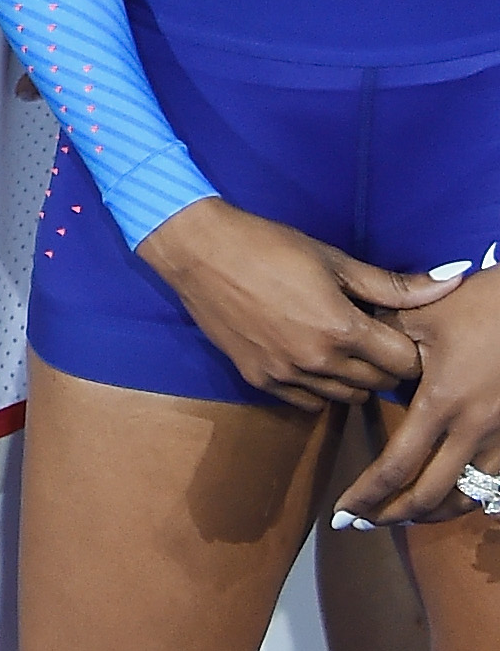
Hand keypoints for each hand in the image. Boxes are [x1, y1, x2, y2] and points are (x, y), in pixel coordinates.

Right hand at [133, 197, 426, 413]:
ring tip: (343, 350)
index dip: (409, 348)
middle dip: (384, 365)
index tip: (399, 332)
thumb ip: (392, 285)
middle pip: (377, 385)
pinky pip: (308, 403)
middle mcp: (317, 362)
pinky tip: (313, 360)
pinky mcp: (260, 380)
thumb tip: (448, 282)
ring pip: (345, 398)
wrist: (201, 253)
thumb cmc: (271, 247)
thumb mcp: (335, 260)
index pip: (403, 363)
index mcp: (342, 330)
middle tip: (375, 340)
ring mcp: (286, 376)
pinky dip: (320, 388)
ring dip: (354, 379)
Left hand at [331, 265, 499, 528]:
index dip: (366, 496)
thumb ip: (383, 342)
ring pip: (468, 496)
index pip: (396, 467)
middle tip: (366, 524)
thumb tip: (350, 359)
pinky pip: (497, 483)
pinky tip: (455, 498)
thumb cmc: (481, 303)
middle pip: (431, 495)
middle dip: (394, 516)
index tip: (342, 514)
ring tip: (407, 515)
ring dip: (434, 513)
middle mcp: (474, 430)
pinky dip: (473, 498)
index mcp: (441, 404)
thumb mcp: (423, 316)